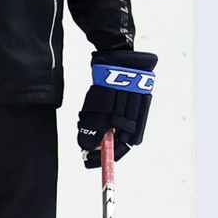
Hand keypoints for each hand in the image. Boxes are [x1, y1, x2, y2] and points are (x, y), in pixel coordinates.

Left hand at [78, 50, 156, 164]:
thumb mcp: (100, 107)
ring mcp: (131, 109)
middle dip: (97, 145)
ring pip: (111, 129)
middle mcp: (135, 119)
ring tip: (84, 123)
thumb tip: (87, 147)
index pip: (120, 149)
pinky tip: (89, 113)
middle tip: (82, 143)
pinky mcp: (124, 101)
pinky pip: (110, 117)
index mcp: (135, 123)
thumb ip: (95, 128)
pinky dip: (99, 119)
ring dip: (97, 131)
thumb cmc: (112, 80)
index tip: (87, 161)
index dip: (104, 158)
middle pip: (116, 141)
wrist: (118, 56)